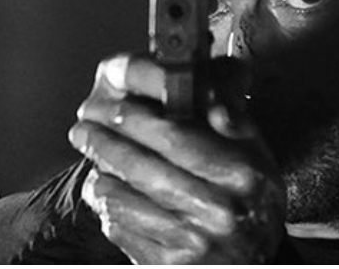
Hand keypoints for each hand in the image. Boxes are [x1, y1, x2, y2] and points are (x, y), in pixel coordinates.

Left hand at [68, 54, 286, 263]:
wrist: (254, 263)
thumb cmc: (251, 201)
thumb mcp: (256, 153)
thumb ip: (229, 117)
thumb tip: (203, 87)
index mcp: (240, 174)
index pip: (173, 136)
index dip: (133, 118)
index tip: (108, 106)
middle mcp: (218, 211)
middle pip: (140, 166)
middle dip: (103, 141)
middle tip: (82, 127)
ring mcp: (192, 242)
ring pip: (121, 198)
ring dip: (100, 174)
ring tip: (95, 159)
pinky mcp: (167, 265)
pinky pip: (119, 228)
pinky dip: (108, 208)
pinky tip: (112, 194)